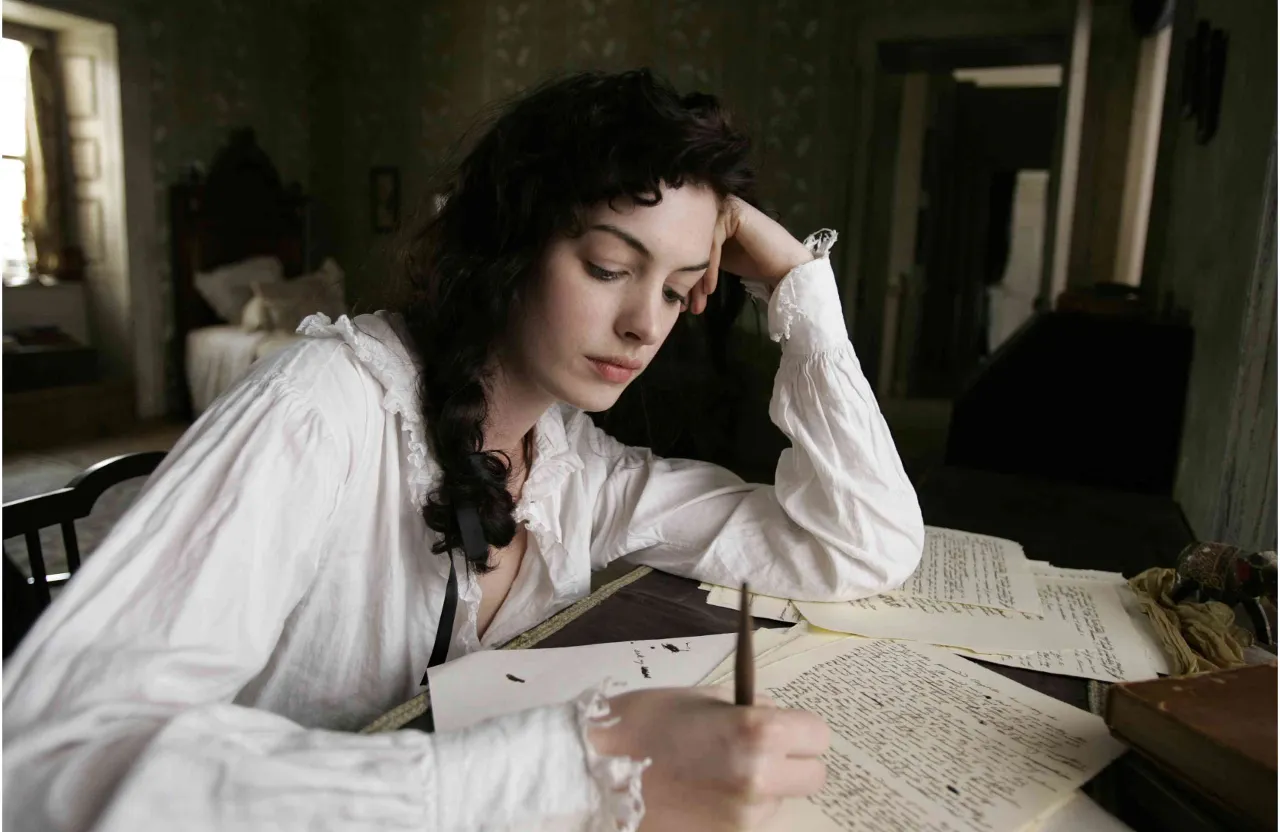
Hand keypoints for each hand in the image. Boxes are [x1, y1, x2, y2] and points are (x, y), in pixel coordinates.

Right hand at [589, 687, 828, 830]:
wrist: (594, 775)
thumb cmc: (643, 725)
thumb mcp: (701, 698)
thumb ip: (749, 708)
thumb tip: (775, 716)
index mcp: (757, 733)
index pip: (818, 735)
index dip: (800, 730)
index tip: (783, 729)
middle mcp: (760, 780)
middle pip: (814, 777)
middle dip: (793, 763)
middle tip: (760, 752)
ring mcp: (745, 818)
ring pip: (781, 801)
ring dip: (762, 788)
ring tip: (716, 773)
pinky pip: (752, 821)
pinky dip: (737, 809)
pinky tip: (703, 794)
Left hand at [689, 196, 814, 314]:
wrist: (788, 269)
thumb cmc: (756, 266)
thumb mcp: (720, 261)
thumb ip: (699, 260)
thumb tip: (668, 276)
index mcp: (709, 219)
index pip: (685, 246)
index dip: (682, 276)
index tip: (682, 303)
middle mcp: (716, 209)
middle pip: (689, 244)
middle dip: (686, 279)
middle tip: (686, 306)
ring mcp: (726, 207)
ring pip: (698, 243)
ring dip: (697, 277)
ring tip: (698, 303)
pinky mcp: (735, 212)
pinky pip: (712, 241)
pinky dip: (710, 267)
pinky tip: (712, 288)